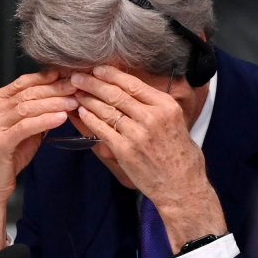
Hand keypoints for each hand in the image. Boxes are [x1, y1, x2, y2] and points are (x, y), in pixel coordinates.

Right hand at [0, 69, 77, 250]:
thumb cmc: (8, 156)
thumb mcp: (24, 128)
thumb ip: (37, 112)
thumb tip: (62, 96)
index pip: (26, 82)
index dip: (49, 78)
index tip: (71, 76)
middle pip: (29, 92)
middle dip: (56, 89)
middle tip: (77, 87)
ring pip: (28, 107)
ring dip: (54, 103)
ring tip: (74, 102)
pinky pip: (26, 126)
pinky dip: (45, 120)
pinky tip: (61, 118)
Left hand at [70, 65, 226, 251]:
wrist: (182, 187)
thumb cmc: (182, 158)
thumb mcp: (178, 122)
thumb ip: (158, 107)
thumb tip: (136, 93)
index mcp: (166, 106)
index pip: (133, 84)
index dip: (111, 74)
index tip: (97, 69)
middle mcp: (152, 117)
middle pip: (116, 94)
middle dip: (93, 83)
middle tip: (77, 77)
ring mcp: (137, 134)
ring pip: (106, 110)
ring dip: (87, 99)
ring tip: (75, 93)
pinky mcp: (125, 151)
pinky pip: (102, 130)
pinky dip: (89, 120)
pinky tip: (81, 113)